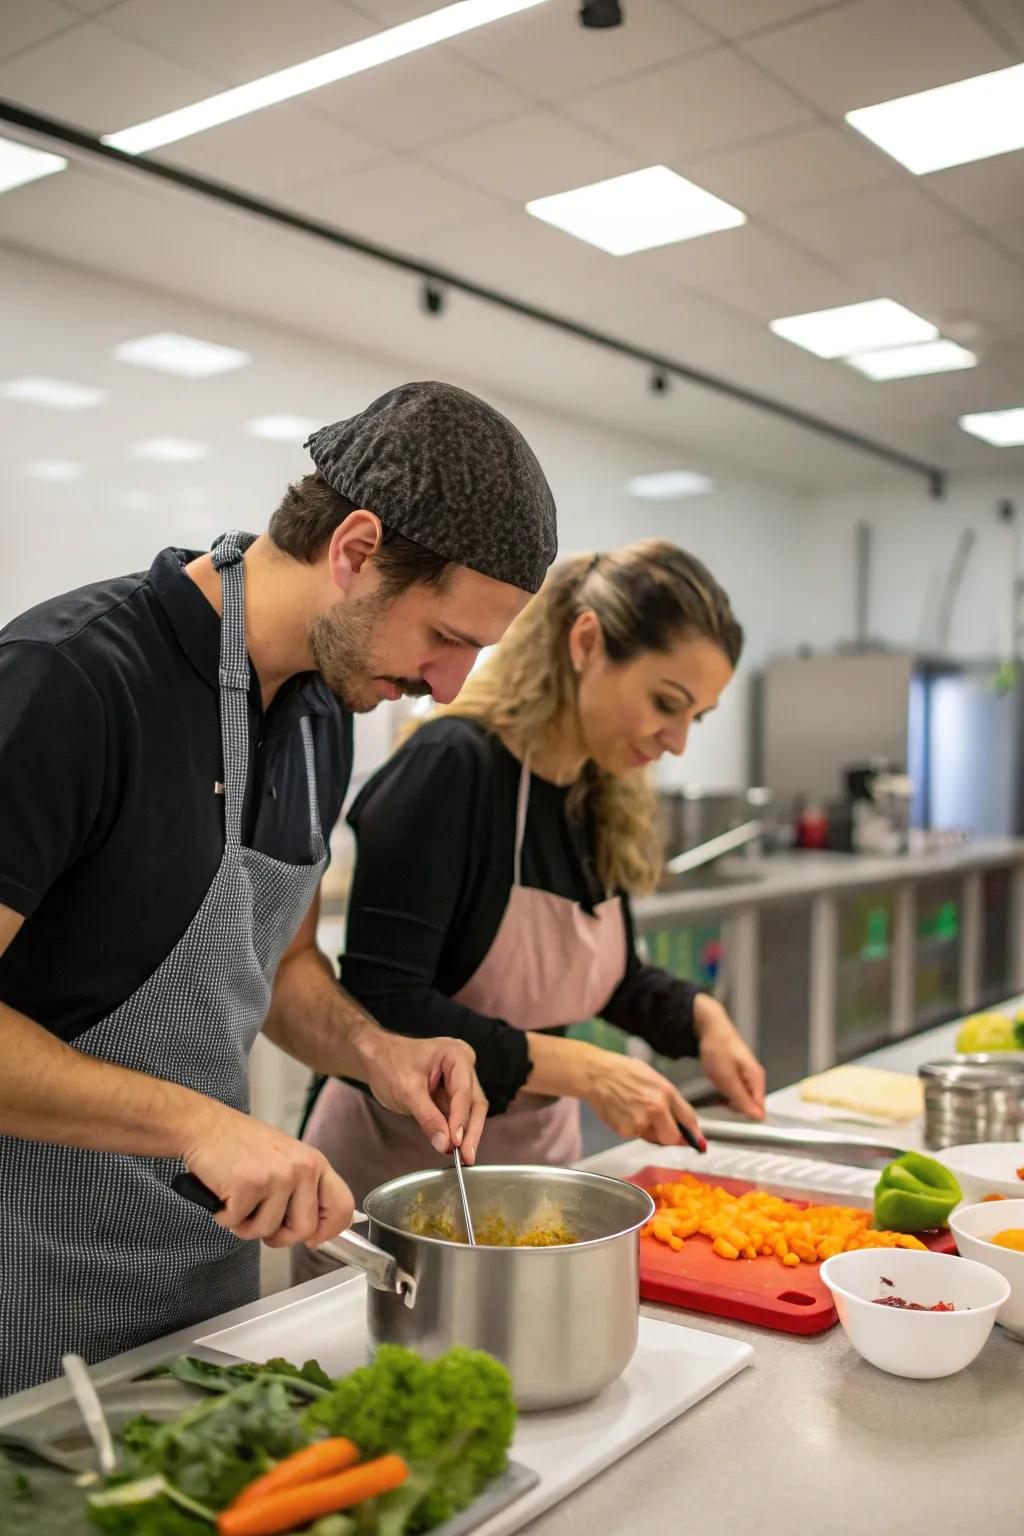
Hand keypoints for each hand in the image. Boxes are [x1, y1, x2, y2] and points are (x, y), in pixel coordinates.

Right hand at [179, 1101, 353, 1248]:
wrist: (205, 1126)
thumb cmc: (241, 1145)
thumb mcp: (286, 1160)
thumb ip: (303, 1189)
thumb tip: (316, 1232)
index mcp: (314, 1163)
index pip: (342, 1206)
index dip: (329, 1231)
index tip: (313, 1240)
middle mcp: (302, 1168)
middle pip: (305, 1229)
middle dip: (279, 1236)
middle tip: (259, 1220)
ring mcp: (277, 1177)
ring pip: (267, 1231)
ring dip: (245, 1224)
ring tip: (238, 1196)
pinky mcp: (249, 1185)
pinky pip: (237, 1224)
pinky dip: (224, 1216)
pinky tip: (223, 1192)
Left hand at [361, 1031, 488, 1163]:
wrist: (375, 1058)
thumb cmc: (389, 1064)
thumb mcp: (406, 1091)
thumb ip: (428, 1117)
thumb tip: (445, 1144)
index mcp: (456, 1055)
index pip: (463, 1092)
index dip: (461, 1119)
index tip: (456, 1143)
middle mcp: (464, 1065)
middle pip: (474, 1102)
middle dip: (470, 1130)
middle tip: (466, 1157)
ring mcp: (460, 1079)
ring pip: (471, 1110)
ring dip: (467, 1134)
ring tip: (464, 1157)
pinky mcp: (452, 1093)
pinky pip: (460, 1114)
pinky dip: (458, 1131)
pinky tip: (456, 1148)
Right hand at [583, 1050, 702, 1146]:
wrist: (596, 1074)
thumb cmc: (623, 1071)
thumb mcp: (654, 1078)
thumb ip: (670, 1100)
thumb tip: (682, 1122)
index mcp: (666, 1092)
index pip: (688, 1119)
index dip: (693, 1133)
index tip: (697, 1141)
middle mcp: (656, 1107)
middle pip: (672, 1138)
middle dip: (670, 1137)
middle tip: (662, 1128)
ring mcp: (641, 1120)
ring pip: (653, 1138)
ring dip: (650, 1131)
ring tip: (636, 1110)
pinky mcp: (626, 1130)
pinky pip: (637, 1135)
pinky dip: (633, 1129)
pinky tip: (625, 1113)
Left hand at [694, 996, 765, 1119]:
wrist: (709, 1028)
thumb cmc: (719, 1047)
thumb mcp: (727, 1078)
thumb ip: (742, 1098)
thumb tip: (757, 1115)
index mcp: (757, 1078)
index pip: (760, 1108)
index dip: (748, 1117)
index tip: (735, 1121)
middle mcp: (755, 1077)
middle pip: (751, 1105)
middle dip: (736, 1108)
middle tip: (722, 1104)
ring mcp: (746, 1075)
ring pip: (742, 1098)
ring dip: (730, 1100)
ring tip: (719, 1091)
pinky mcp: (738, 1073)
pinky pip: (735, 1090)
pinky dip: (726, 1092)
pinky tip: (718, 1088)